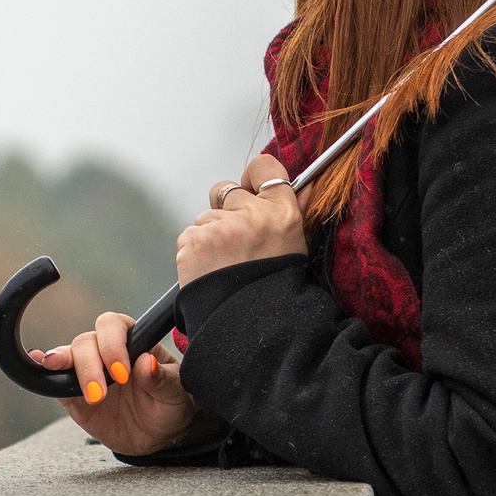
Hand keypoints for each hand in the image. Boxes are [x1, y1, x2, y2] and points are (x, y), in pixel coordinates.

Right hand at [29, 308, 198, 455]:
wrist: (158, 436)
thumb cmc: (172, 405)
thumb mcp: (177, 394)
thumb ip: (162, 379)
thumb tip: (145, 363)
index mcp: (133, 341)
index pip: (113, 326)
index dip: (112, 344)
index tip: (122, 373)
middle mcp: (106, 351)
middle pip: (86, 342)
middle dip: (90, 366)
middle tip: (100, 394)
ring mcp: (87, 371)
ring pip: (68, 356)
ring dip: (68, 369)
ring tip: (76, 388)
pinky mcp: (72, 395)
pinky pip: (55, 380)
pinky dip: (44, 373)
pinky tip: (39, 367)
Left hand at [175, 153, 305, 285]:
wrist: (249, 327)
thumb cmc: (273, 287)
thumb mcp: (294, 246)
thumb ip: (295, 210)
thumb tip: (306, 184)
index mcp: (282, 213)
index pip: (264, 167)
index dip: (253, 176)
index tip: (250, 188)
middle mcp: (252, 215)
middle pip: (225, 189)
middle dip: (226, 209)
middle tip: (236, 239)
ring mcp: (221, 227)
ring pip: (205, 216)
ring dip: (210, 235)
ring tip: (224, 263)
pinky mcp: (195, 241)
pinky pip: (189, 235)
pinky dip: (195, 251)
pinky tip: (210, 270)